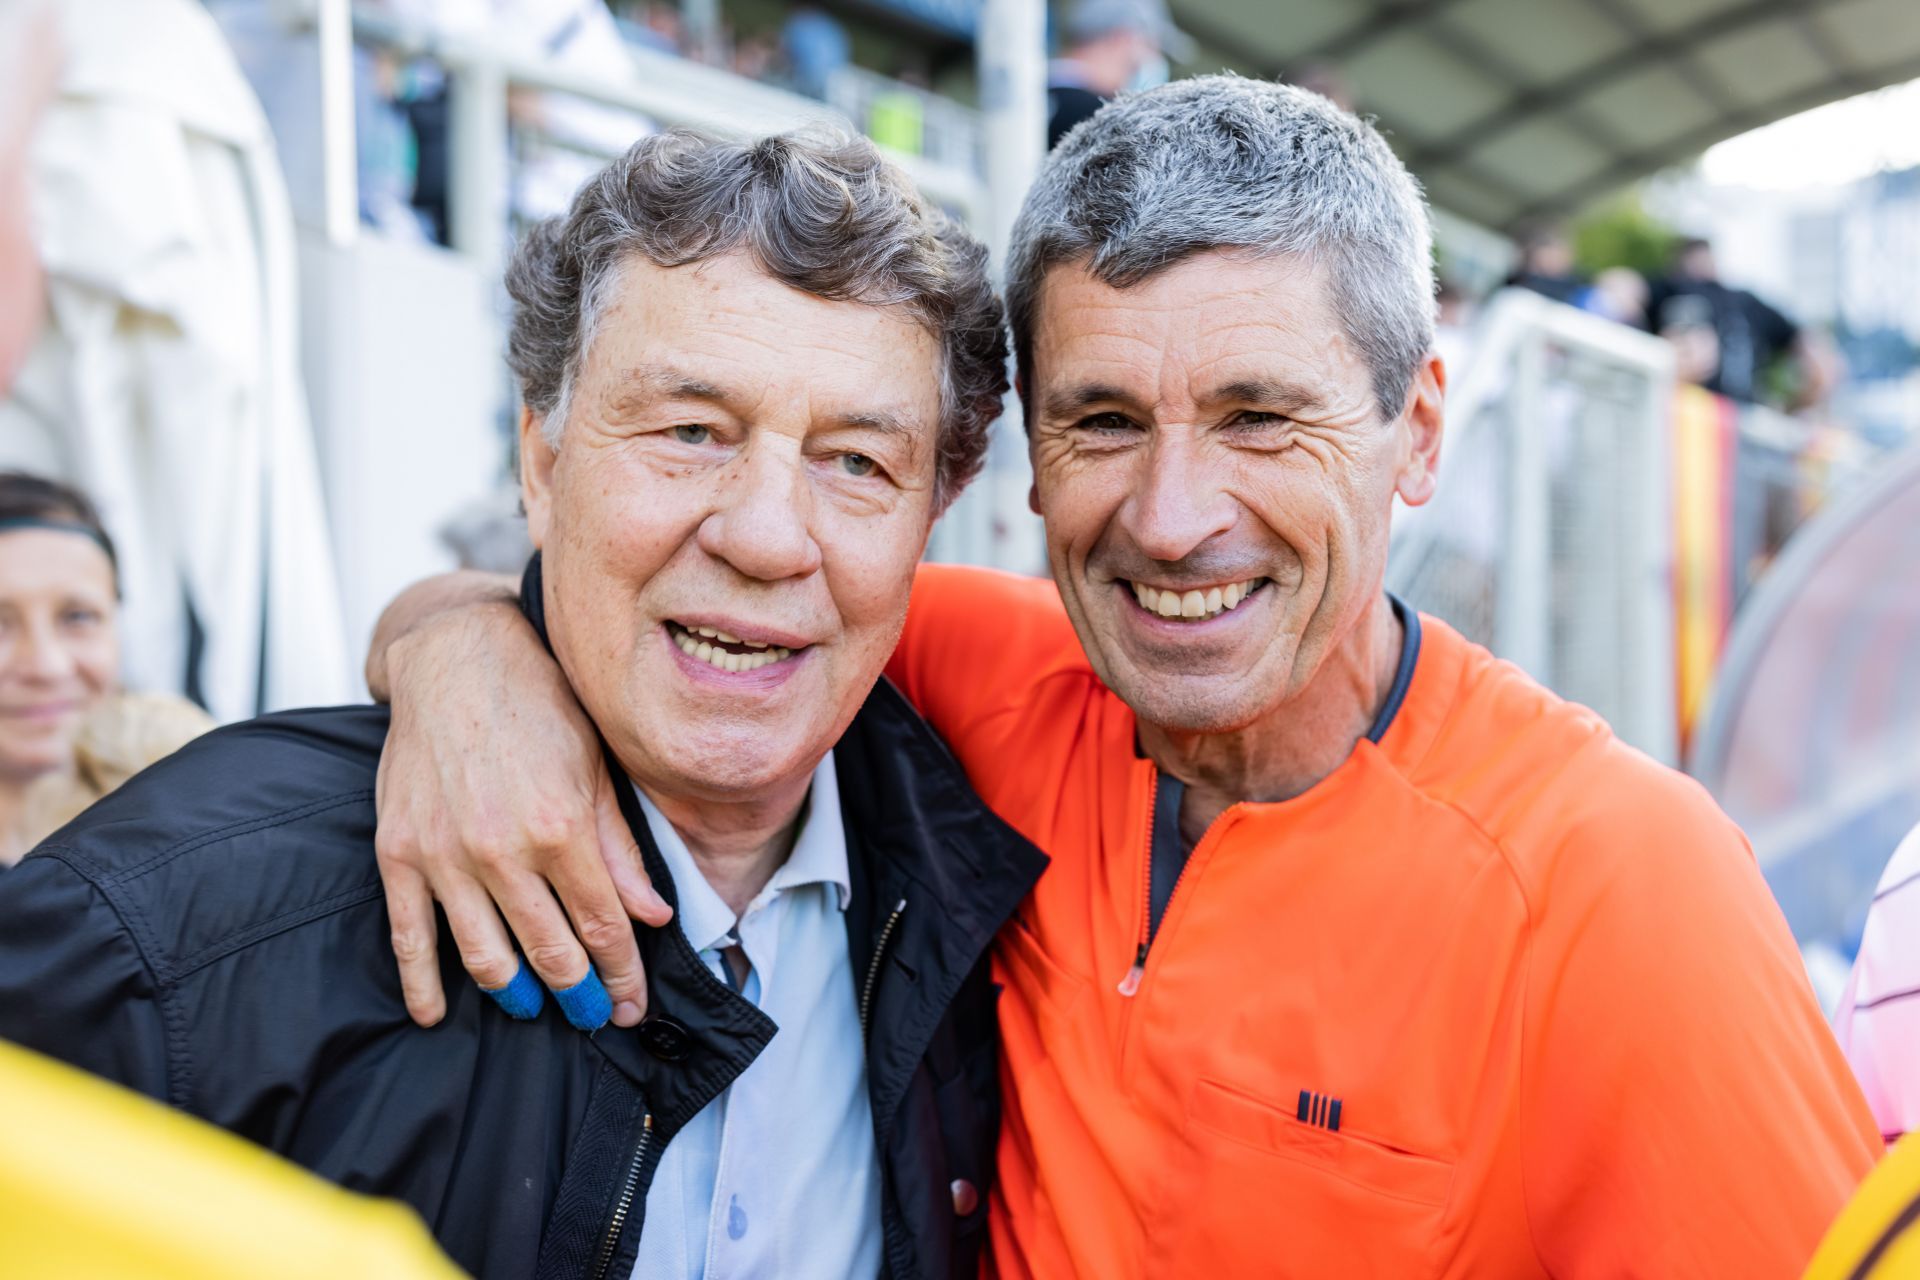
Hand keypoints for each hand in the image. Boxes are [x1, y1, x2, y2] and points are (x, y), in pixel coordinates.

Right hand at [373, 600, 670, 1028]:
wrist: (456, 659)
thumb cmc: (538, 705)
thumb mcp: (595, 768)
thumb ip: (620, 847)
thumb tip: (654, 914)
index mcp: (562, 826)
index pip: (602, 926)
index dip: (622, 974)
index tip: (631, 1003)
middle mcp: (503, 849)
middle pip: (551, 952)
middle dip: (580, 994)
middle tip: (594, 1016)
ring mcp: (445, 855)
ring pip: (487, 956)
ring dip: (516, 995)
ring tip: (537, 1008)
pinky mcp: (399, 852)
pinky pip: (408, 935)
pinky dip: (422, 983)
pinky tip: (436, 1013)